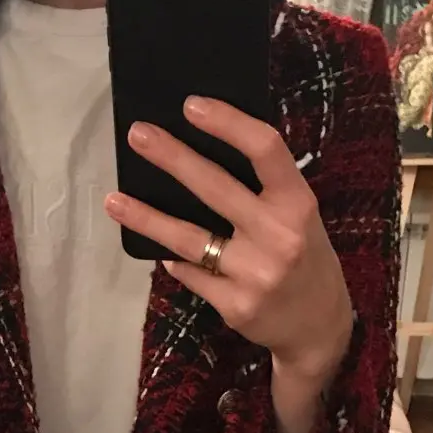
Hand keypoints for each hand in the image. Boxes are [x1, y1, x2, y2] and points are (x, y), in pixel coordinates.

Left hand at [105, 97, 354, 392]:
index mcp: (298, 203)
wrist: (319, 327)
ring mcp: (255, 274)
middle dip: (172, 158)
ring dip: (147, 217)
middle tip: (137, 135)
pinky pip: (191, 274)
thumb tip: (201, 152)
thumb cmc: (305, 258)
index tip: (190, 106)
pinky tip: (161, 251)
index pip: (264, 149)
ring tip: (114, 200)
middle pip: (215, 187)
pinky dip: (175, 260)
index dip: (227, 123)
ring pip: (189, 238)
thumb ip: (265, 190)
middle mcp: (279, 236)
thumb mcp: (300, 217)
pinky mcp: (235, 306)